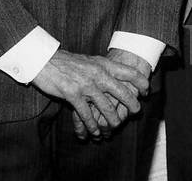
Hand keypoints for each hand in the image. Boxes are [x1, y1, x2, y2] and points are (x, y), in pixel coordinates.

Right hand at [32, 49, 146, 139]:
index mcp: (104, 64)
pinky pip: (86, 113)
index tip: (146, 91)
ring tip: (115, 126)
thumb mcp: (91, 61)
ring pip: (106, 106)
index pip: (130, 72)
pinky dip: (91, 124)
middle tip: (136, 112)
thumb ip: (103, 68)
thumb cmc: (68, 62)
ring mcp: (86, 85)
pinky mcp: (73, 95)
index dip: (141, 82)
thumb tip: (118, 75)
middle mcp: (98, 74)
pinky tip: (94, 131)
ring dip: (112, 119)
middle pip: (122, 91)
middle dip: (132, 104)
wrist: (45, 61)